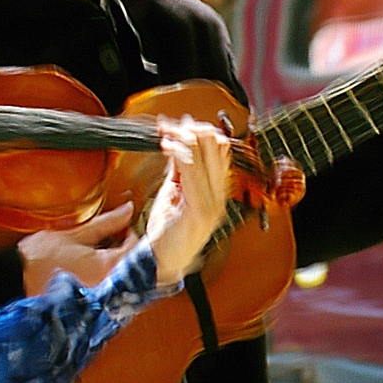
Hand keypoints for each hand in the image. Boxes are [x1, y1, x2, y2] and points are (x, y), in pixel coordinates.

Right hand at [18, 202, 137, 294]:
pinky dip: (103, 279)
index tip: (119, 226)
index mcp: (108, 267)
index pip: (135, 248)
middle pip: (131, 265)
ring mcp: (98, 300)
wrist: (15, 281)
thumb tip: (128, 209)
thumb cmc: (41, 257)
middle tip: (111, 237)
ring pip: (119, 279)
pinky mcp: (88, 307)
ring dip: (115, 265)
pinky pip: (106, 291)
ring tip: (98, 254)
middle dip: (124, 250)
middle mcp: (109, 288)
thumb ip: (106, 223)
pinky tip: (89, 271)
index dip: (130, 232)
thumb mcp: (75, 234)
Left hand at [145, 116, 231, 286]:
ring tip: (165, 132)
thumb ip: (179, 169)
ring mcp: (213, 204)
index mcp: (218, 190)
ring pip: (203, 156)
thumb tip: (178, 140)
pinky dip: (178, 154)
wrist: (163, 259)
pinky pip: (191, 173)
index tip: (178, 122)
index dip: (200, 130)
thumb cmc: (168, 229)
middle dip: (191, 130)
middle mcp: (220, 196)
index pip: (220, 150)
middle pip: (215, 148)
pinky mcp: (200, 210)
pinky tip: (167, 145)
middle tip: (170, 124)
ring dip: (182, 138)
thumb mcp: (175, 191)